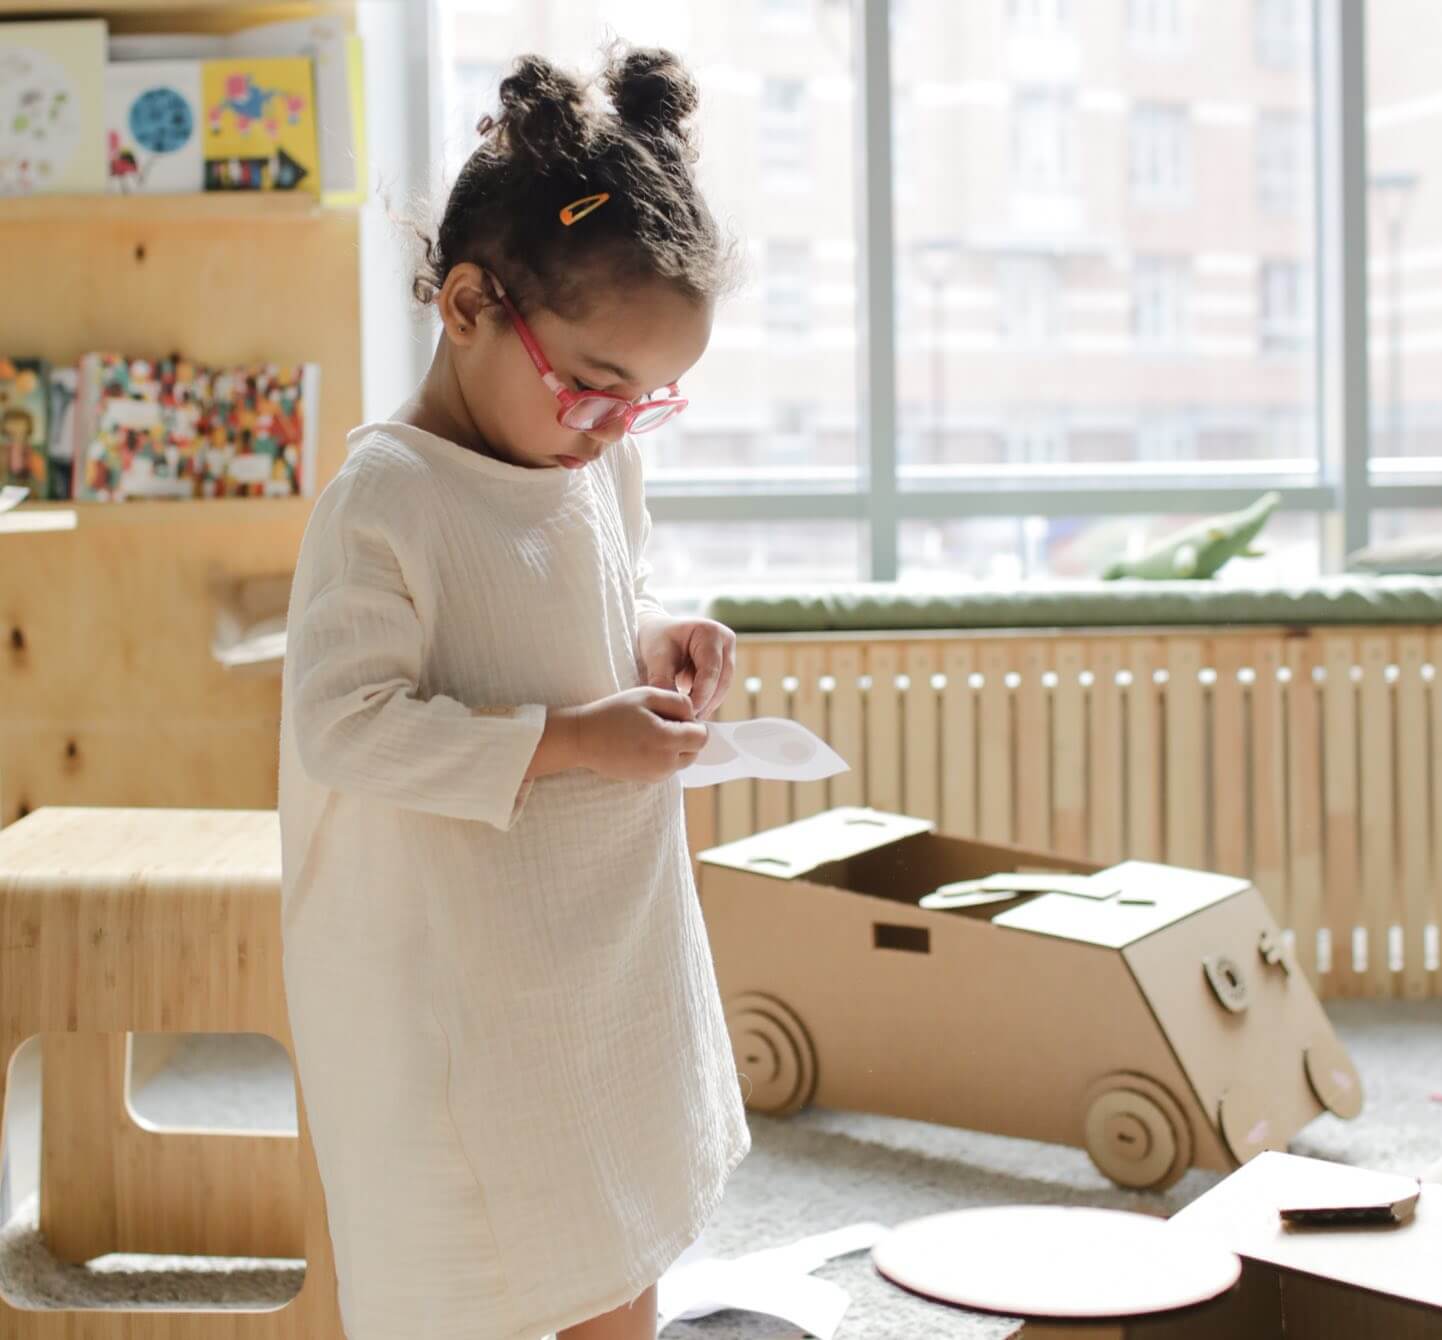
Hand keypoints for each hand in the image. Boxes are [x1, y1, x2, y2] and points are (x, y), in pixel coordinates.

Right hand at [571, 687, 708, 782]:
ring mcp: (657, 775)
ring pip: (683, 761)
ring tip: (651, 732)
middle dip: (687, 736)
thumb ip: (679, 702)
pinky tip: (644, 744)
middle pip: (695, 751)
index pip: (702, 737)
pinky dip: (664, 757)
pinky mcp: (648, 781)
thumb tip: (695, 716)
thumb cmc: (613, 712)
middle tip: (661, 722)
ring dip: (676, 747)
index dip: (694, 723)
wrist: (583, 739)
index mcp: (666, 739)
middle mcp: (665, 762)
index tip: (675, 715)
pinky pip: (669, 768)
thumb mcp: (647, 695)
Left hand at [637, 616, 735, 719]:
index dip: (701, 695)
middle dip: (705, 703)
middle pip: (721, 681)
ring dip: (707, 705)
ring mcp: (728, 654)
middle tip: (688, 722)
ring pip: (722, 688)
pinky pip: (718, 690)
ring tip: (688, 720)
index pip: (711, 670)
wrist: (655, 633)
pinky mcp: (724, 668)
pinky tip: (691, 713)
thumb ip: (664, 680)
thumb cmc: (655, 639)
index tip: (687, 714)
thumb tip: (675, 709)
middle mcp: (725, 642)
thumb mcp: (656, 656)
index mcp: (711, 632)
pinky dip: (705, 702)